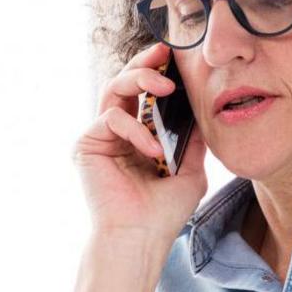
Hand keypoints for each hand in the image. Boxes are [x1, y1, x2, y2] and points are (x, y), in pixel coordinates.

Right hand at [75, 44, 208, 244]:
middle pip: (125, 82)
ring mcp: (101, 137)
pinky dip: (135, 129)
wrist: (140, 238)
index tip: (178, 57)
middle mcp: (118, 133)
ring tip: (164, 88)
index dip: (159, 72)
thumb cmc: (164, 213)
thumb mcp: (191, 170)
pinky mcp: (87, 145)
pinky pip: (110, 118)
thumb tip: (204, 109)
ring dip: (139, 79)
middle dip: (146, 63)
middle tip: (165, 53)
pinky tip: (153, 150)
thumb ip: (193, 140)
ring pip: (112, 89)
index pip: (146, 94)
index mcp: (140, 136)